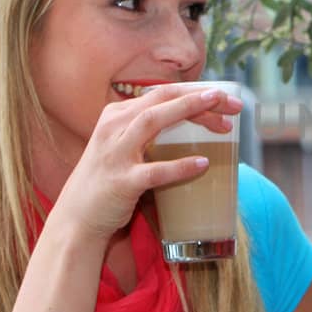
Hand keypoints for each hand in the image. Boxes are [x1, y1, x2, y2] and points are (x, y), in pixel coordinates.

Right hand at [48, 84, 242, 239]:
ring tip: (222, 120)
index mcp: (116, 115)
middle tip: (234, 105)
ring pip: (153, 122)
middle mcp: (113, 128)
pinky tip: (203, 164)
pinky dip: (180, 166)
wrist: (76, 218)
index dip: (195, 93)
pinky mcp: (121, 182)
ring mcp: (115, 154)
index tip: (225, 100)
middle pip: (162, 101)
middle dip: (200, 98)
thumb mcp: (123, 146)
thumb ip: (148, 130)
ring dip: (188, 113)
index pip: (162, 94)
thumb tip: (192, 120)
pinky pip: (154, 171)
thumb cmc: (107, 181)